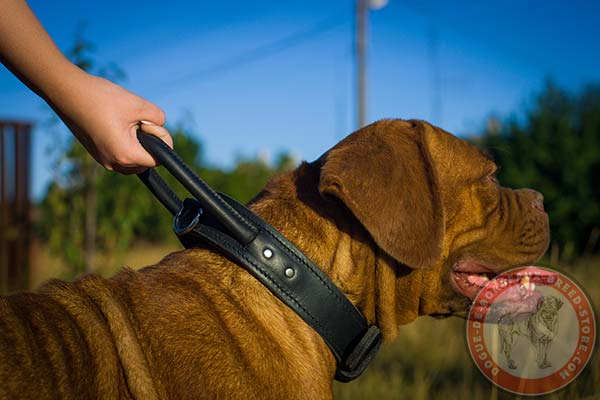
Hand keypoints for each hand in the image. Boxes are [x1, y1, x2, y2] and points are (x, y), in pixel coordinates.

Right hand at [50, 71, 172, 173]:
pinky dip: (125, 142)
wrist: (65, 91)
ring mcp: (103, 160)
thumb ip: (158, 118)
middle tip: (137, 120)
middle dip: (148, 142)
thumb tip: (159, 126)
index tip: (149, 122)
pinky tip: (116, 122)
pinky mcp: (96, 153)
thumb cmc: (101, 98)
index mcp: (125, 156)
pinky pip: (120, 153)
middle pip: (146, 161)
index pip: (157, 160)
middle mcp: (114, 164)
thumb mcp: (139, 104)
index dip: (162, 141)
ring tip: (126, 121)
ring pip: (133, 158)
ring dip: (137, 142)